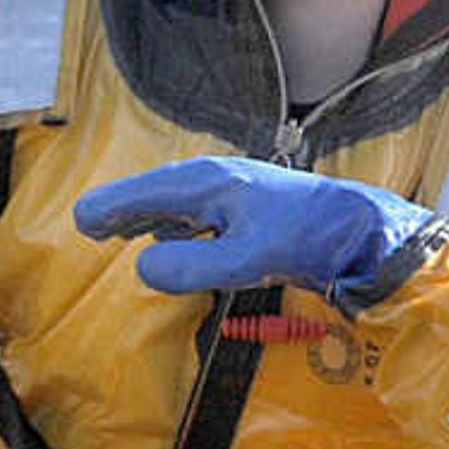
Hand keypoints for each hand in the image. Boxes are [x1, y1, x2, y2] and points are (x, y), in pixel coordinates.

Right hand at [72, 155, 445, 304]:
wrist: (366, 230)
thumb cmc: (311, 237)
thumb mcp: (249, 258)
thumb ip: (194, 265)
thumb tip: (142, 269)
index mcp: (210, 182)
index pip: (145, 192)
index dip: (112, 207)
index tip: (81, 221)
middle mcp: (219, 180)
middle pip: (157, 192)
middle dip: (124, 208)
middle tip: (90, 226)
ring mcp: (238, 193)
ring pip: (179, 202)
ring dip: (149, 217)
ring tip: (120, 231)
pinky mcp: (255, 212)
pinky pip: (201, 214)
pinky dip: (178, 225)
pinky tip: (175, 238)